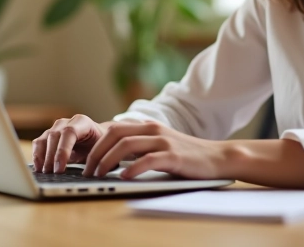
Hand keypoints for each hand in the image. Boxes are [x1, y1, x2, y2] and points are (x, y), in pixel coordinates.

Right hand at [32, 115, 106, 173]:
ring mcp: (56, 127)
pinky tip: (38, 168)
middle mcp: (67, 122)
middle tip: (51, 173)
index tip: (60, 168)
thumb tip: (84, 173)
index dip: (63, 150)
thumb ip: (90, 158)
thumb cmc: (99, 145)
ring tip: (44, 172)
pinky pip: (38, 143)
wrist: (97, 139)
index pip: (69, 132)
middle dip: (51, 156)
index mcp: (83, 122)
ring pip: (44, 139)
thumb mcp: (99, 151)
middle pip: (54, 136)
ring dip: (42, 157)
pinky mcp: (48, 135)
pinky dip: (37, 155)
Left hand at [82, 121, 228, 179]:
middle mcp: (153, 130)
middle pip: (114, 135)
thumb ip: (140, 146)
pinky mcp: (174, 156)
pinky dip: (132, 168)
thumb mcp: (159, 145)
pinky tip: (124, 177)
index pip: (113, 130)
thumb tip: (112, 157)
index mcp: (147, 126)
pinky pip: (148, 160)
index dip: (95, 145)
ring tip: (100, 175)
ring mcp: (164, 141)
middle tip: (87, 171)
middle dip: (96, 153)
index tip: (85, 162)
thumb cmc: (187, 156)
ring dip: (108, 161)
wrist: (217, 157)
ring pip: (126, 145)